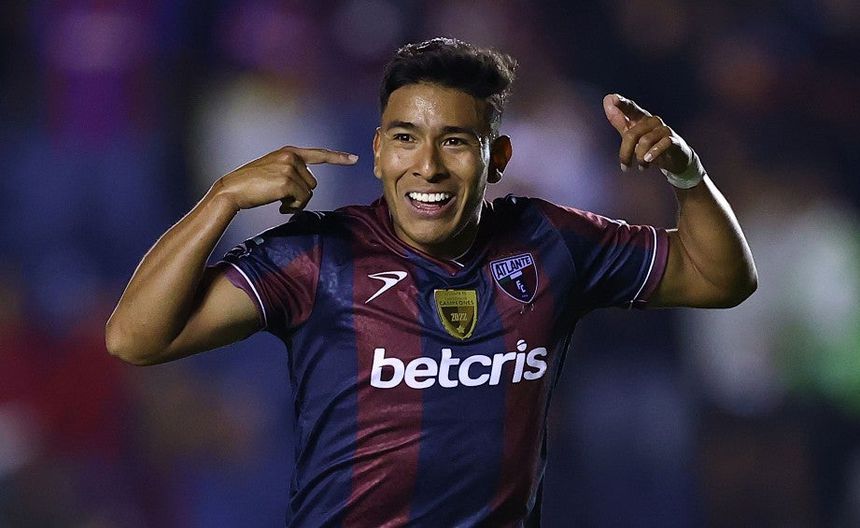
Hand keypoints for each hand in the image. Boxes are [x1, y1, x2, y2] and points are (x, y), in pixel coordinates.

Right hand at [216, 146, 357, 212]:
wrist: (233, 190)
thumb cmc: (252, 184)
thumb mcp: (273, 170)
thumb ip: (292, 171)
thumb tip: (308, 186)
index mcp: (289, 152)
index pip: (319, 154)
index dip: (338, 158)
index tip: (354, 158)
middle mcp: (291, 156)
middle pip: (313, 183)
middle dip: (300, 194)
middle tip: (282, 197)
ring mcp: (289, 168)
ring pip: (308, 193)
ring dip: (296, 202)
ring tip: (278, 200)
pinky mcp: (286, 181)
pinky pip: (302, 200)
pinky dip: (293, 207)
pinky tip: (279, 205)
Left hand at [603, 94, 691, 173]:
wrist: (675, 159)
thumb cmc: (651, 145)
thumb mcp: (632, 135)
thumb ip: (619, 120)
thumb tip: (607, 98)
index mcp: (641, 118)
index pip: (630, 108)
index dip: (621, 103)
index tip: (611, 98)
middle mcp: (652, 121)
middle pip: (632, 134)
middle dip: (625, 153)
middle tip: (625, 167)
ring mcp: (664, 129)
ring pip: (645, 141)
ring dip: (639, 158)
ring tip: (642, 167)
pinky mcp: (673, 140)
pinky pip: (662, 144)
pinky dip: (653, 154)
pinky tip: (648, 161)